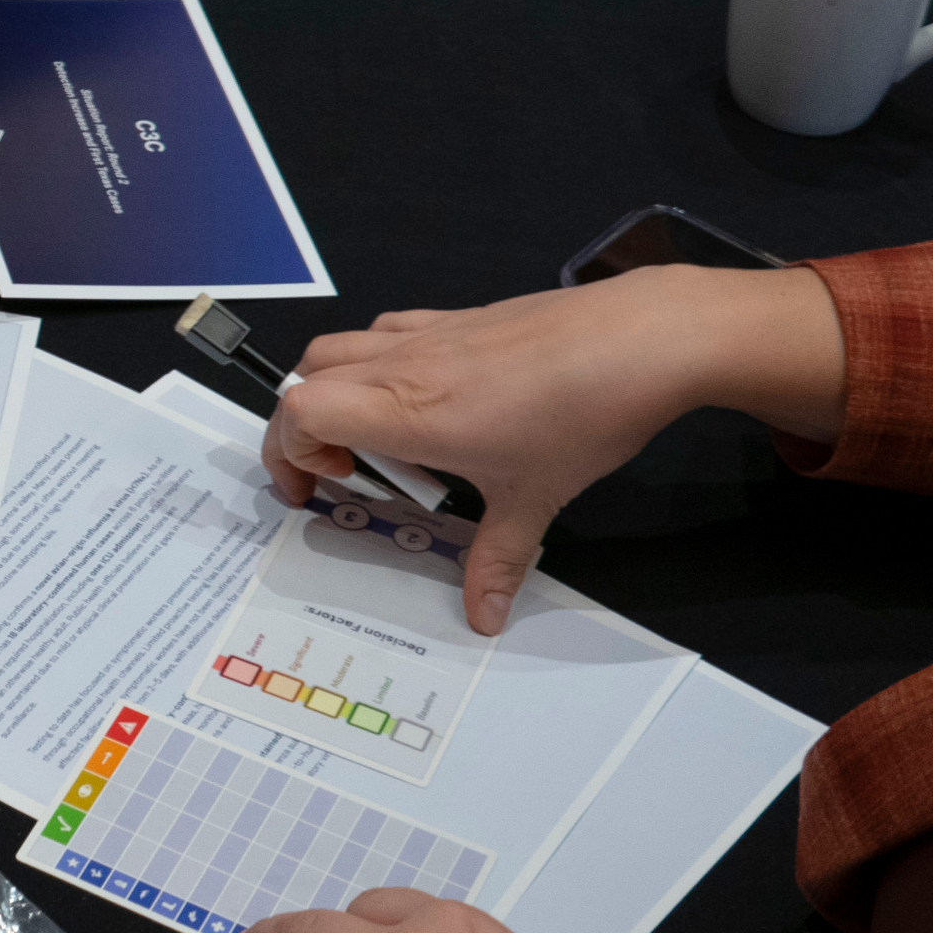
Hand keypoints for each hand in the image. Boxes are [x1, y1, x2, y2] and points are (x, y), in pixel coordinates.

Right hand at [265, 263, 848, 633]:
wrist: (641, 338)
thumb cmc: (582, 414)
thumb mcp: (535, 499)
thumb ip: (497, 560)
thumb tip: (484, 616)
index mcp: (407, 412)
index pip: (300, 411)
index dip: (290, 451)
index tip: (323, 487)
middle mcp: (404, 366)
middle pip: (304, 378)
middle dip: (299, 427)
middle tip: (335, 470)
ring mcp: (429, 334)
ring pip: (339, 348)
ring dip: (330, 389)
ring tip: (368, 432)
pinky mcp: (458, 317)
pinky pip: (386, 332)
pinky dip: (375, 362)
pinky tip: (420, 393)